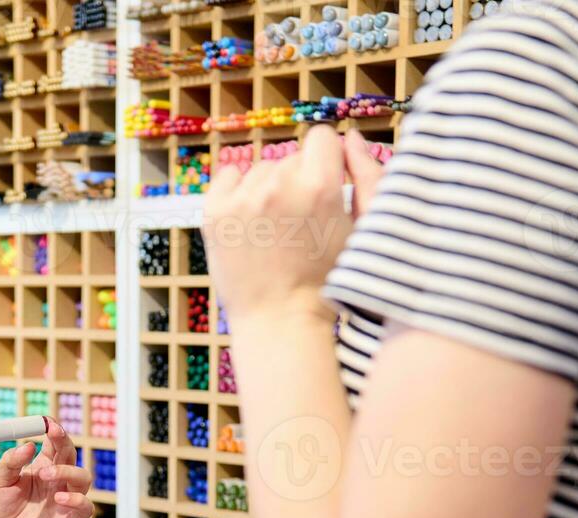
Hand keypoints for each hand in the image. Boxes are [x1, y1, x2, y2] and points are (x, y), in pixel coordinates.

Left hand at [0, 418, 92, 517]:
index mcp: (41, 467)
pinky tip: (59, 498)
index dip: (54, 430)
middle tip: (51, 434)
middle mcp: (56, 481)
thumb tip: (27, 445)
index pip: (54, 443)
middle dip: (64, 441)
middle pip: (71, 454)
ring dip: (67, 470)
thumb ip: (10, 463)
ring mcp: (65, 500)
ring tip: (45, 475)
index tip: (46, 422)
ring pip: (83, 477)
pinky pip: (86, 506)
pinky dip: (77, 499)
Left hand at [203, 126, 384, 324]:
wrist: (280, 320)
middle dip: (298, 180)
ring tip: (274, 228)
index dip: (326, 158)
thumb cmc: (326, 281)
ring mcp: (243, 199)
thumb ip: (363, 179)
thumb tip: (349, 137)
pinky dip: (237, 190)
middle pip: (291, 158)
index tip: (324, 181)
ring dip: (269, 189)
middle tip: (299, 221)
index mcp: (321, 187)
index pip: (322, 138)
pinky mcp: (214, 212)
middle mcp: (280, 187)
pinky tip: (249, 220)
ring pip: (261, 169)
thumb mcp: (357, 230)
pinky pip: (228, 176)